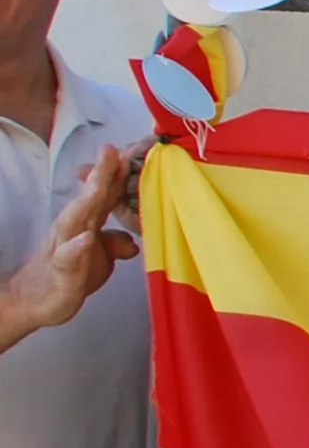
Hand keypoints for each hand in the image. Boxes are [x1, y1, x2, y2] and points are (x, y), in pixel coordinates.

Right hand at [0, 148, 138, 355]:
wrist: (36, 299)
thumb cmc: (72, 271)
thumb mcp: (102, 255)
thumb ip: (117, 241)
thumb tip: (134, 241)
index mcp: (86, 222)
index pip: (103, 193)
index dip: (117, 173)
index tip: (132, 148)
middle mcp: (74, 229)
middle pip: (89, 198)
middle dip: (101, 174)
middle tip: (112, 150)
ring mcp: (65, 248)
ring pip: (74, 220)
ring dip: (87, 201)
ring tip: (99, 184)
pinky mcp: (61, 271)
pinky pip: (67, 257)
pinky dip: (76, 246)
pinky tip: (86, 237)